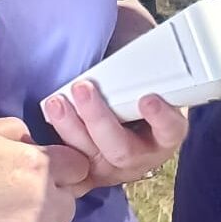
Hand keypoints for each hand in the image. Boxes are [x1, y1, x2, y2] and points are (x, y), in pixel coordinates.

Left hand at [40, 81, 187, 191]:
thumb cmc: (137, 83)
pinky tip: (49, 114)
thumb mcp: (148, 75)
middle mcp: (141, 156)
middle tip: (84, 88)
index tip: (147, 99)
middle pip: (122, 150)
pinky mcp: (86, 171)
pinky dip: (57, 140)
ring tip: (57, 101)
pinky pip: (69, 164)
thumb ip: (145, 68)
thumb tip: (136, 50)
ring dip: (71, 127)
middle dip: (99, 119)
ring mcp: (112, 168)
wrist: (119, 99)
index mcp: (166, 134)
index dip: (161, 118)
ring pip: (90, 157)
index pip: (170, 130)